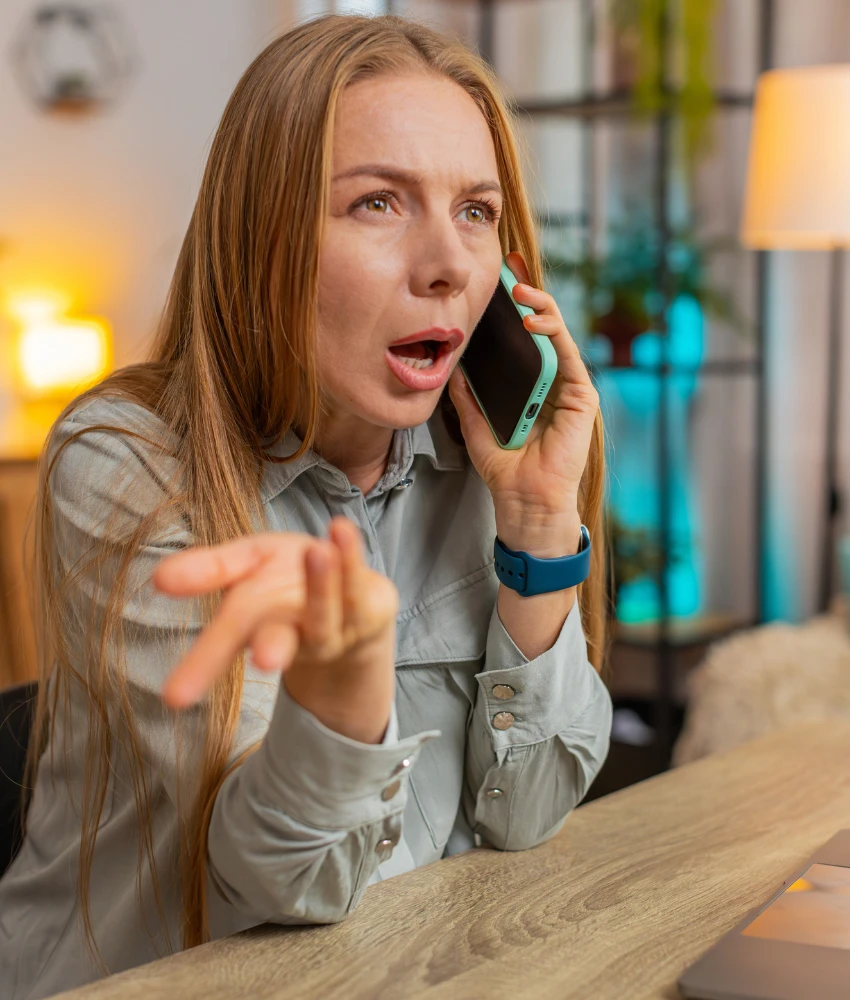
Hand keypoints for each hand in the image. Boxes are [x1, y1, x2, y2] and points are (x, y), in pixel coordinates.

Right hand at [155, 518, 398, 743]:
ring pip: (326, 612)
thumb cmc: (291, 582)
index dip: (204, 664)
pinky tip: (341, 530)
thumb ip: (211, 570)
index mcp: (257, 627)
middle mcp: (295, 633)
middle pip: (277, 642)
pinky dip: (351, 554)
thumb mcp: (247, 569)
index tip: (175, 697)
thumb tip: (160, 577)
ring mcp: (337, 623)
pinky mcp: (369, 607)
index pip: (227, 640)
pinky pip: (358, 579)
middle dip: (270, 648)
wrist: (358, 606)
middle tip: (264, 659)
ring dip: (321, 584)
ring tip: (317, 553)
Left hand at [448, 250, 598, 556]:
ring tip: (520, 290)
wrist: (524, 500)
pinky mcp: (582, 399)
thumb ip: (467, 396)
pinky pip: (570, 357)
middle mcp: (553, 381)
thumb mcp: (475, 424)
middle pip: (543, 328)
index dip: (514, 308)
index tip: (496, 282)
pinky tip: (536, 321)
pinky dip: (555, 335)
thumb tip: (452, 365)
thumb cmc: (505, 469)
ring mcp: (570, 388)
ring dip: (541, 307)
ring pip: (559, 336)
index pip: (524, 338)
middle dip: (529, 295)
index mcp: (530, 385)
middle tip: (508, 271)